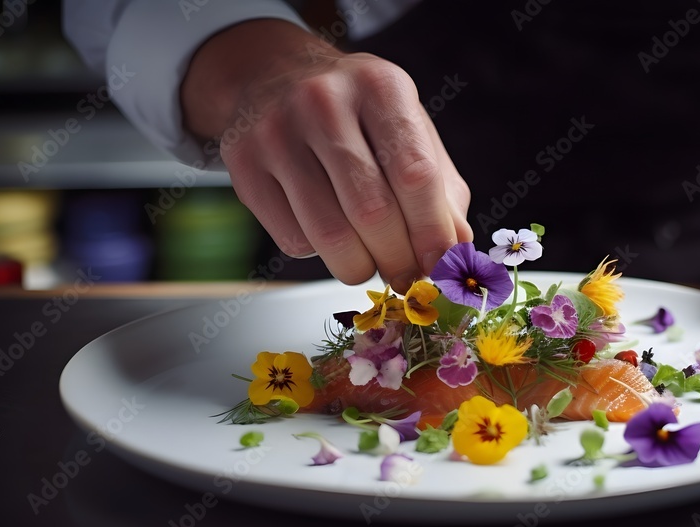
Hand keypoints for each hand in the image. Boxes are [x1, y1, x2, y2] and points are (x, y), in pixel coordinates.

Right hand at [181, 19, 471, 292]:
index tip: (442, 266)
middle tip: (407, 277)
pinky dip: (319, 253)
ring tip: (371, 263)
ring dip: (359, 267)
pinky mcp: (242, 163)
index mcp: (380, 86)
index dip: (432, 231)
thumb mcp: (408, 129)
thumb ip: (441, 189)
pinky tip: (328, 233)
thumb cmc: (356, 113)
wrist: (274, 76)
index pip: (414, 174)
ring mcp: (276, 131)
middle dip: (397, 260)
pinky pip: (292, 238)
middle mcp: (323, 101)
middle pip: (372, 211)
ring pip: (329, 235)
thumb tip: (457, 251)